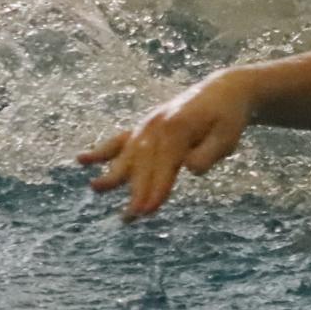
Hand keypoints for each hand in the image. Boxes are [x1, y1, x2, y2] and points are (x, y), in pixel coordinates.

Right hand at [79, 72, 253, 219]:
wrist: (223, 91)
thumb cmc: (228, 118)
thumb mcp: (229, 136)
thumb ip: (209, 153)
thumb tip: (189, 169)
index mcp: (178, 129)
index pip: (164, 166)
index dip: (155, 189)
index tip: (146, 211)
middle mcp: (157, 127)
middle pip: (143, 164)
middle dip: (135, 192)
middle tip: (128, 218)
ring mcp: (146, 126)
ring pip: (128, 154)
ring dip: (114, 175)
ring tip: (96, 189)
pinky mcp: (143, 127)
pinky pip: (119, 139)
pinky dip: (101, 150)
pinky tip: (81, 160)